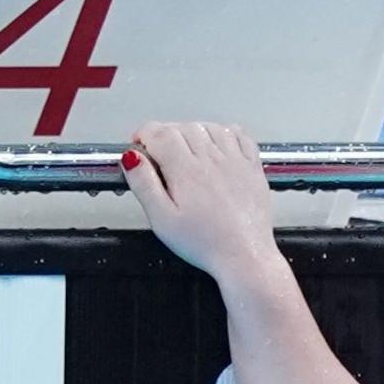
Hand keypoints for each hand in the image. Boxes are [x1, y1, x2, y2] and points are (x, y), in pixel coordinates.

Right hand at [122, 122, 276, 280]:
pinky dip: (224, 132)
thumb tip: (131, 158)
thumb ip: (143, 184)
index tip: (138, 145)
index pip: (159, 133)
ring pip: (209, 127)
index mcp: (186, 170)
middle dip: (165, 134)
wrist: (245, 256)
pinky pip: (239, 134)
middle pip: (182, 127)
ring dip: (192, 131)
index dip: (144, 134)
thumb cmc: (206, 243)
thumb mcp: (162, 219)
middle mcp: (212, 159)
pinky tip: (217, 145)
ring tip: (184, 150)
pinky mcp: (253, 167)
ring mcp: (235, 161)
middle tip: (158, 152)